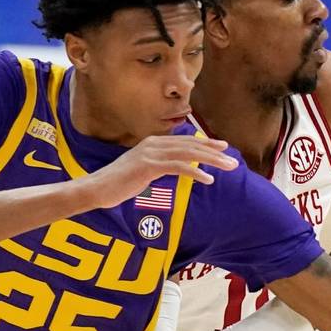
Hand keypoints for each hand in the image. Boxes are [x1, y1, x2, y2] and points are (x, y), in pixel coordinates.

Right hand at [85, 135, 236, 208]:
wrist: (97, 189)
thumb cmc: (119, 183)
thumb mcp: (142, 170)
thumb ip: (159, 165)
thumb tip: (175, 167)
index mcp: (153, 143)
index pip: (185, 141)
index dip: (205, 143)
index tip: (222, 148)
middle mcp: (153, 144)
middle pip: (190, 145)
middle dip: (214, 151)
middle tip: (232, 159)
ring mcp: (151, 154)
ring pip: (188, 154)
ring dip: (211, 161)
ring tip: (228, 167)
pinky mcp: (148, 166)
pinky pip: (178, 167)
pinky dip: (195, 172)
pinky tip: (208, 179)